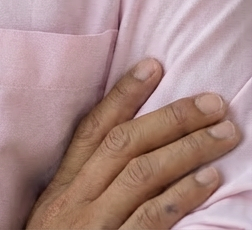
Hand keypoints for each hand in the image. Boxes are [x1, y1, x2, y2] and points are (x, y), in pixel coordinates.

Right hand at [26, 57, 239, 227]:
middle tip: (213, 102)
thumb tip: (124, 154)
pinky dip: (181, 196)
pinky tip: (208, 180)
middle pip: (125, 143)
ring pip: (142, 173)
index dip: (124, 93)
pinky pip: (150, 219)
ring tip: (224, 135)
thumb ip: (84, 186)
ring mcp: (94, 225)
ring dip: (187, 149)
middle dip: (171, 117)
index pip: (93, 127)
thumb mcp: (56, 217)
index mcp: (62, 186)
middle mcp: (76, 198)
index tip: (154, 65)